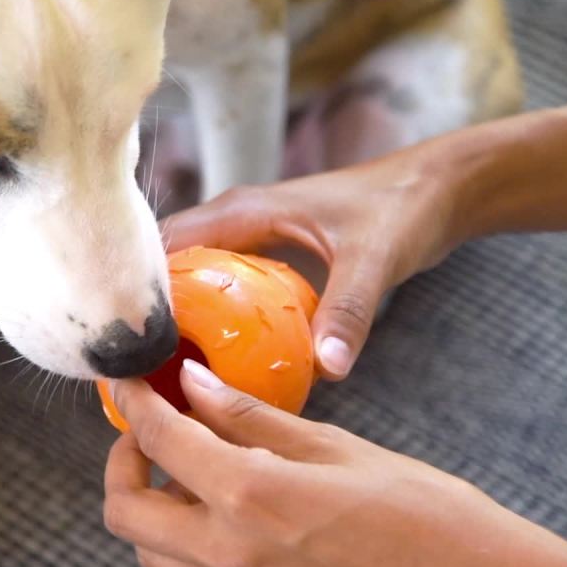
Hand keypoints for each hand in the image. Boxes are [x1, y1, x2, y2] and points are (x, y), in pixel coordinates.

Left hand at [103, 363, 566, 566]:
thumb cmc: (426, 515)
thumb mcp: (337, 448)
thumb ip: (254, 418)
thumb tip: (196, 384)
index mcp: (250, 499)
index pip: (159, 441)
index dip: (135, 402)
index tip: (131, 380)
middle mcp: (230, 558)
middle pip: (126, 514)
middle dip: (124, 461)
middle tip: (153, 425)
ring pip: (152, 553)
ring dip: (151, 503)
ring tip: (189, 462)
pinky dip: (188, 537)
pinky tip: (227, 504)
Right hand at [163, 149, 464, 380]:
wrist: (440, 189)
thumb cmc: (404, 208)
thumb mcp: (374, 260)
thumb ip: (347, 310)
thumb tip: (327, 369)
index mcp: (241, 210)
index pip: (163, 245)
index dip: (136, 290)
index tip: (125, 344)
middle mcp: (235, 221)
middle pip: (167, 267)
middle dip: (148, 313)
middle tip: (133, 373)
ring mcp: (250, 239)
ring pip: (194, 280)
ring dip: (177, 319)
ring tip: (160, 376)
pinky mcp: (270, 259)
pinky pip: (225, 292)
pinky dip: (214, 322)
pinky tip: (216, 364)